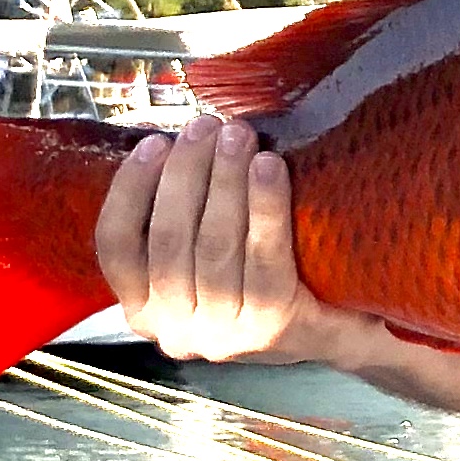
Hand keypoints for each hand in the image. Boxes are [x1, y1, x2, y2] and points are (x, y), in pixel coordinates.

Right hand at [93, 115, 371, 365]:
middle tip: (206, 125)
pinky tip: (269, 166)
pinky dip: (265, 206)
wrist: (343, 330)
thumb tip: (178, 143)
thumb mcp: (208, 259)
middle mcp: (175, 332)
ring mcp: (222, 335)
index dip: (131, 189)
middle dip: (186, 172)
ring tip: (238, 134)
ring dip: (224, 180)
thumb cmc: (270, 280)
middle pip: (169, 240)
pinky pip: (263, 257)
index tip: (154, 141)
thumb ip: (183, 219)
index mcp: (146, 311)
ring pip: (214, 246)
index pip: (116, 246)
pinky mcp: (270, 329)